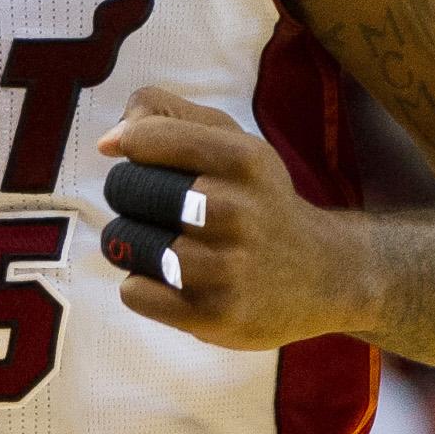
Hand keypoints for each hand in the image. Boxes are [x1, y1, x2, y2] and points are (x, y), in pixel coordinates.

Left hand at [97, 88, 358, 348]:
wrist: (325, 275)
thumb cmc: (258, 201)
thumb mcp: (232, 142)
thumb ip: (168, 118)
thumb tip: (109, 142)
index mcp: (243, 160)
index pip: (146, 138)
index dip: (132, 147)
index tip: (146, 161)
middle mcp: (235, 211)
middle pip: (126, 189)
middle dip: (131, 196)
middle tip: (162, 210)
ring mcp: (225, 267)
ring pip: (125, 241)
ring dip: (134, 245)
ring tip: (167, 248)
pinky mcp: (213, 315)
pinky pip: (133, 292)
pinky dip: (143, 287)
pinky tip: (175, 282)